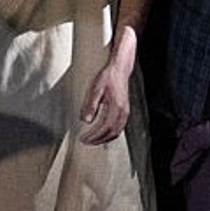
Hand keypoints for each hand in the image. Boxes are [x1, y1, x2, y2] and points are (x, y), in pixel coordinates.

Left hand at [79, 26, 136, 144]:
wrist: (120, 69)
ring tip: (93, 140)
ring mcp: (126, 112)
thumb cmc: (108, 77)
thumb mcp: (96, 89)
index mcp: (116, 108)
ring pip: (117, 132)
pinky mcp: (125, 110)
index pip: (104, 128)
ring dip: (105, 138)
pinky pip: (119, 127)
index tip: (83, 138)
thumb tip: (85, 120)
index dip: (94, 136)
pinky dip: (110, 133)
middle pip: (112, 133)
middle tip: (86, 142)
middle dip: (98, 140)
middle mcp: (123, 112)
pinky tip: (103, 132)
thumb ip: (91, 106)